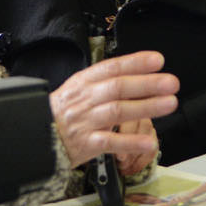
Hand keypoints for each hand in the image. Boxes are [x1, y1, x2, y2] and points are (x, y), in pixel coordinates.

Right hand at [52, 51, 178, 167]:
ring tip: (169, 104)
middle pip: (118, 87)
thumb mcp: (76, 90)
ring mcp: (85, 122)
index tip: (157, 60)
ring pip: (117, 111)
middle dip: (147, 84)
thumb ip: (103, 81)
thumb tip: (136, 71)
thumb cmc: (61, 114)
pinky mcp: (86, 144)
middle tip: (171, 82)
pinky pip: (110, 142)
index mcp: (83, 83)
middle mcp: (85, 100)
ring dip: (146, 107)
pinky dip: (131, 142)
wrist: (34, 137)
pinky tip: (149, 141)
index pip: (111, 68)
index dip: (135, 62)